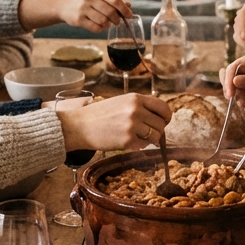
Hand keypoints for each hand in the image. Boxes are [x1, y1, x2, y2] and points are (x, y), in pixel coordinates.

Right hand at [19, 0, 132, 31]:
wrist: (64, 5)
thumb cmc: (85, 0)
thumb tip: (129, 5)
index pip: (115, 0)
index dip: (124, 9)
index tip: (129, 15)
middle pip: (110, 12)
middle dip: (117, 19)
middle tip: (117, 21)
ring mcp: (83, 9)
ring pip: (103, 21)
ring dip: (108, 24)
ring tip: (107, 23)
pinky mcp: (78, 19)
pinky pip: (95, 28)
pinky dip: (100, 29)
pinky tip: (99, 26)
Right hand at [57, 92, 171, 150]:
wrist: (79, 126)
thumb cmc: (99, 115)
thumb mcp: (121, 102)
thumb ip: (139, 106)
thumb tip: (160, 117)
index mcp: (135, 98)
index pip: (163, 107)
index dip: (166, 117)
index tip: (163, 122)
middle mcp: (135, 110)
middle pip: (161, 124)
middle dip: (157, 131)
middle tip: (146, 133)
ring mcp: (132, 125)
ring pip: (156, 136)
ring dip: (150, 140)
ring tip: (136, 137)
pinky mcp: (127, 140)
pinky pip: (144, 146)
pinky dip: (138, 146)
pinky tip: (126, 142)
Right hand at [221, 51, 244, 106]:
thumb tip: (233, 81)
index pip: (232, 69)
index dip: (228, 82)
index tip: (229, 96)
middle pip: (231, 75)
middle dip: (233, 90)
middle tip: (240, 103)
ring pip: (235, 82)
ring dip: (238, 94)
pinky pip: (242, 86)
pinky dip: (243, 94)